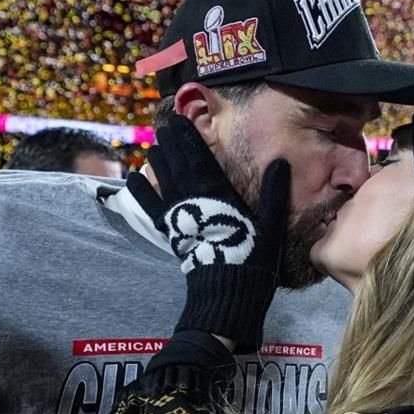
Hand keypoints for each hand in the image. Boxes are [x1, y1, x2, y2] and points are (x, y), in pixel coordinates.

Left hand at [128, 115, 289, 351]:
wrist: (227, 294)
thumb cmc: (253, 260)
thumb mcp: (270, 226)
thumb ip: (273, 193)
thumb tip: (280, 162)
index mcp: (220, 195)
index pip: (201, 158)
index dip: (190, 137)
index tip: (180, 119)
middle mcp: (195, 201)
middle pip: (180, 165)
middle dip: (172, 144)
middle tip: (165, 126)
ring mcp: (180, 217)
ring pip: (164, 181)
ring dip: (159, 162)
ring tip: (154, 145)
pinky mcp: (172, 233)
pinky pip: (153, 208)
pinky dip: (142, 192)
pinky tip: (134, 178)